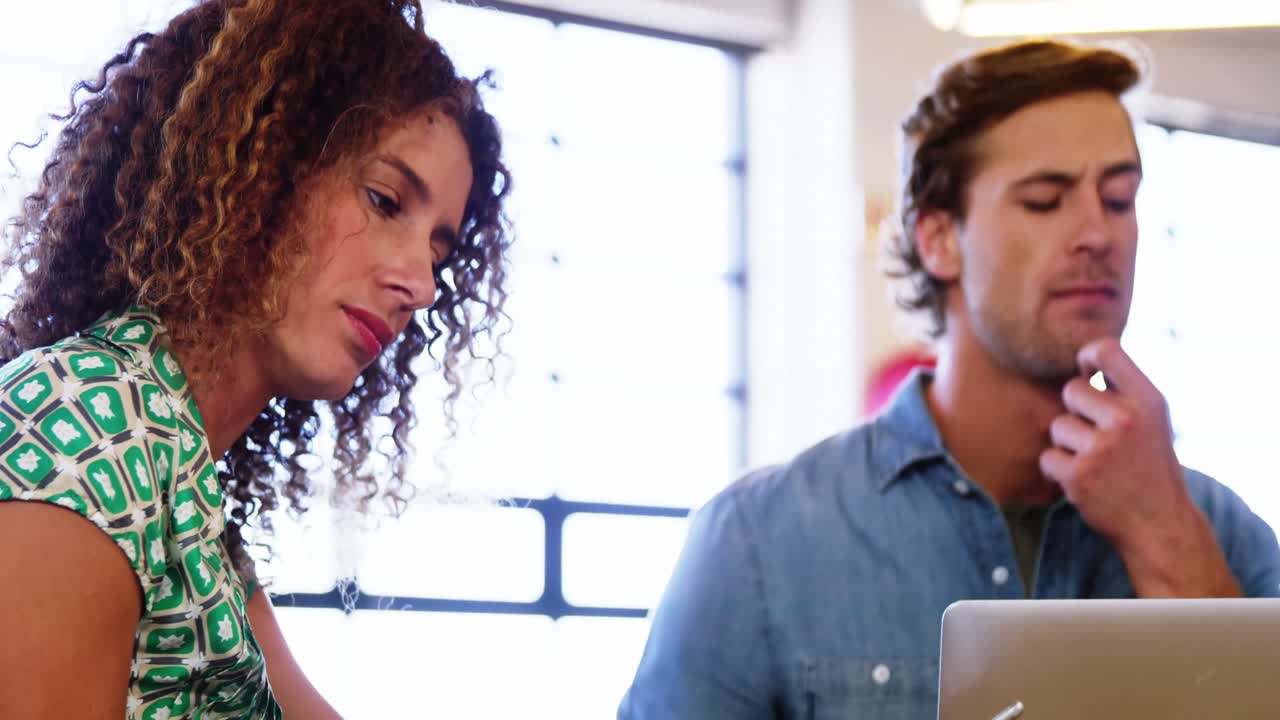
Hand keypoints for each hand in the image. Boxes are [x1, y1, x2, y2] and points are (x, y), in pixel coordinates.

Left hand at [1038, 337, 1238, 596]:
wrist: (1160, 524)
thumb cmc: (1149, 466)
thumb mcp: (1152, 420)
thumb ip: (1123, 390)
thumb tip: (1082, 356)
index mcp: (1148, 400)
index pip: (1105, 350)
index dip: (1087, 357)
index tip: (1088, 374)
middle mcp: (1125, 419)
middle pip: (1071, 390)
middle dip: (1077, 412)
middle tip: (1100, 438)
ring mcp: (1101, 448)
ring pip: (1058, 426)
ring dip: (1069, 445)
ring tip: (1097, 463)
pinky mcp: (1079, 475)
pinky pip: (1048, 458)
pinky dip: (1058, 471)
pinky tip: (1085, 482)